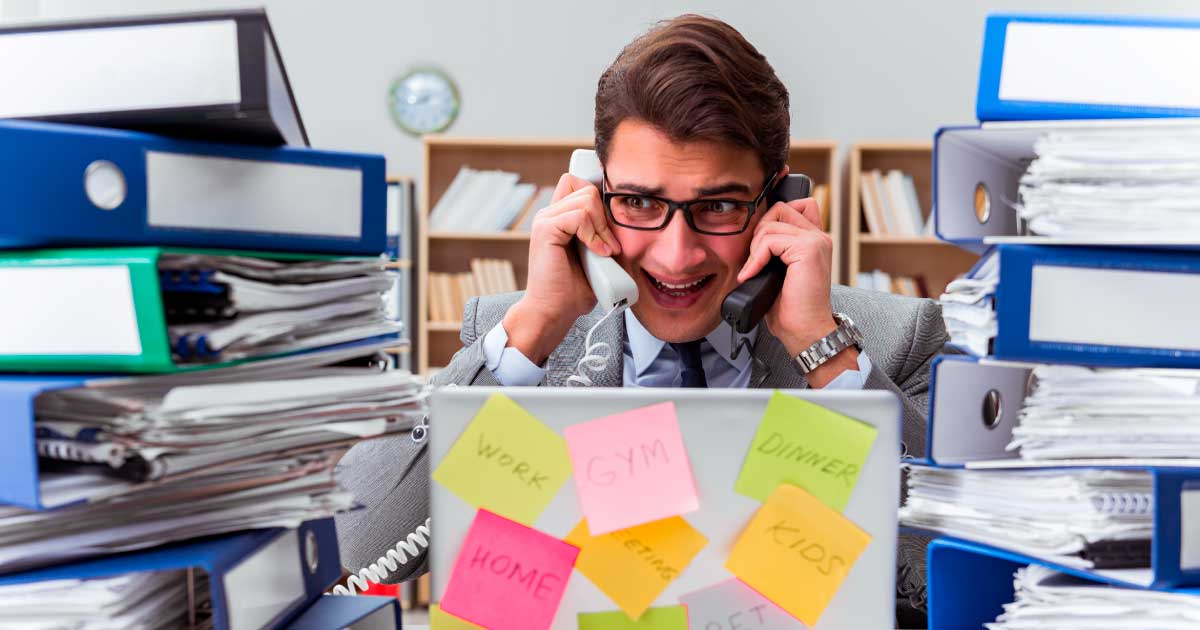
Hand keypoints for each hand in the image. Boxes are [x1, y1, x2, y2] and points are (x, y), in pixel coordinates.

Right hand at [503, 173, 621, 363]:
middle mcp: (549, 214)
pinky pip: (578, 216)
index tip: (611, 229)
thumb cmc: (575, 289)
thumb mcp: (597, 254)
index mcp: (560, 217)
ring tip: (604, 252)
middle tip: (609, 244)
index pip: (581, 184)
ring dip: (601, 227)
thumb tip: (626, 215)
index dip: (600, 199)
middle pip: (587, 188)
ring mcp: (545, 220)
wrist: (555, 311)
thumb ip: (602, 232)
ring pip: (586, 199)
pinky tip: (597, 253)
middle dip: (604, 215)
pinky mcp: (545, 230)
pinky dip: (593, 235)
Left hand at [736, 198, 857, 386]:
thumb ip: (774, 249)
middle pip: (779, 209)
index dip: (772, 217)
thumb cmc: (791, 308)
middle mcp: (819, 237)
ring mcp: (816, 241)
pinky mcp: (808, 249)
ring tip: (754, 270)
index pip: (795, 205)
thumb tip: (750, 235)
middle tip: (754, 259)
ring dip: (755, 248)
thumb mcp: (779, 271)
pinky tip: (753, 275)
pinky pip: (770, 241)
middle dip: (759, 231)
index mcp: (815, 240)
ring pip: (771, 224)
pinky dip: (756, 258)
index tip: (759, 244)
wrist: (805, 331)